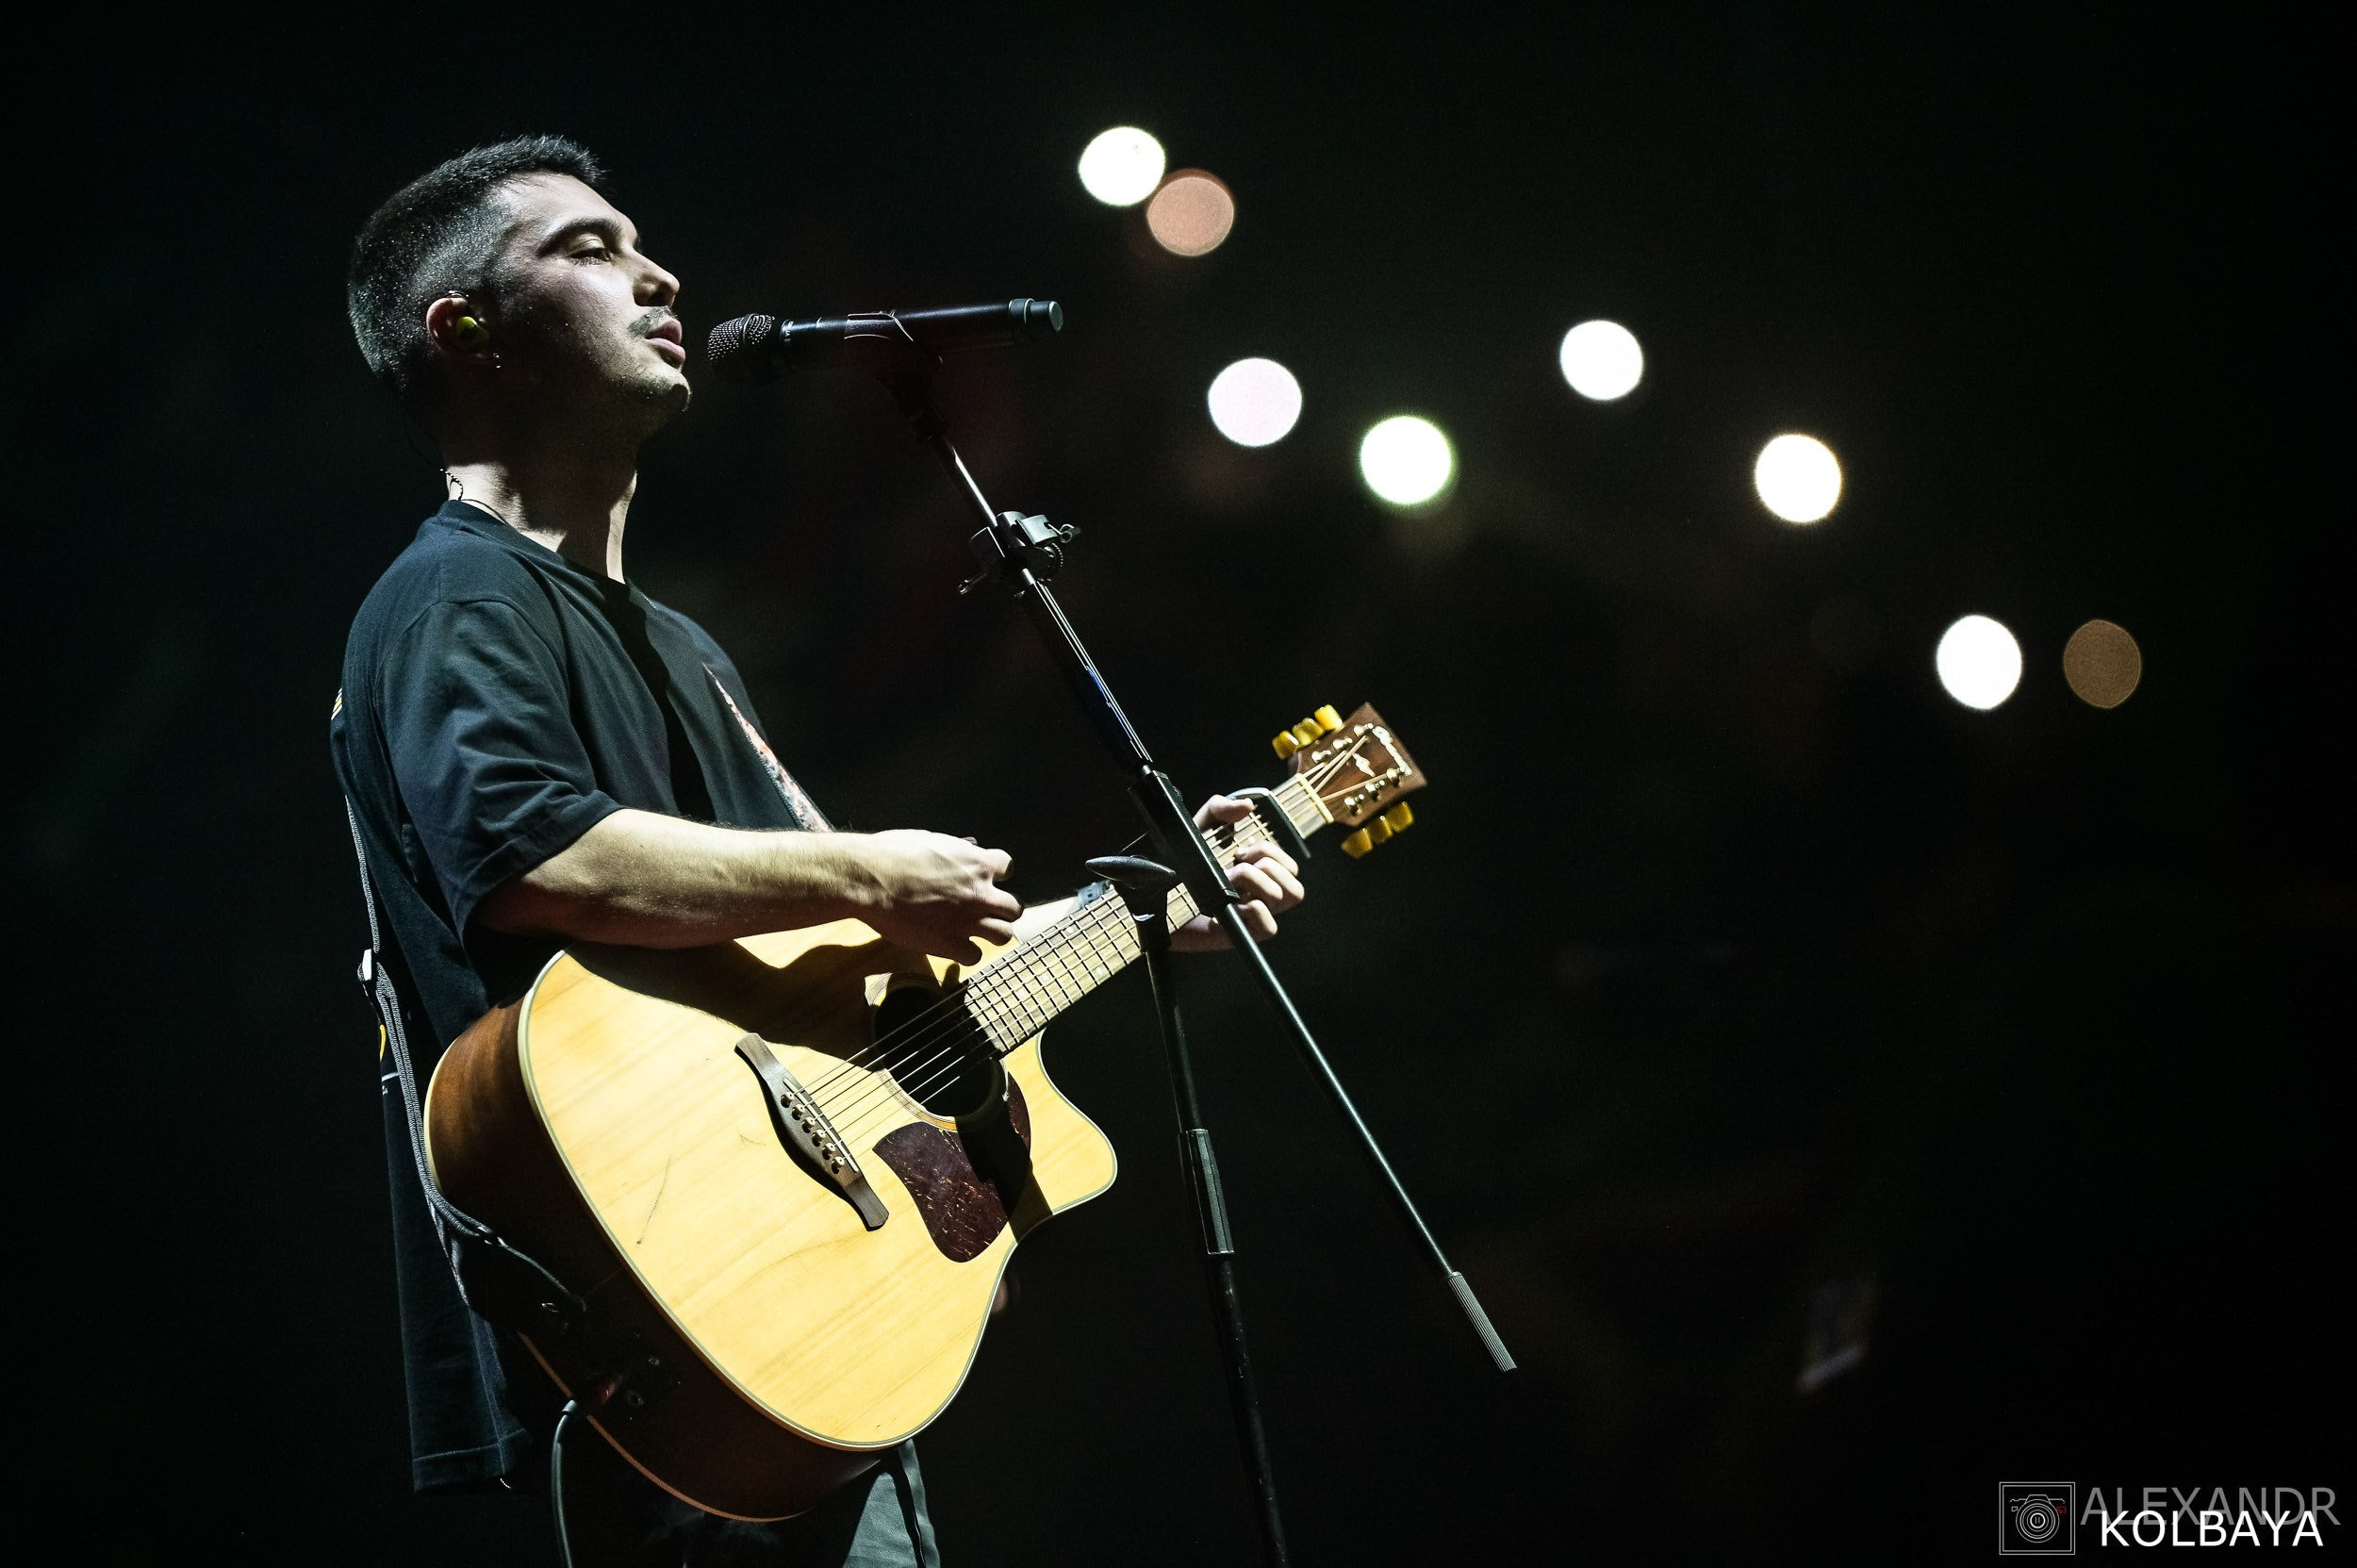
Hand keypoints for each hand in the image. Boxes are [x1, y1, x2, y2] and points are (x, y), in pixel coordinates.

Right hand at [855, 829, 1023, 963]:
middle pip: (1014, 908)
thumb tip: (962, 852)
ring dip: (992, 933)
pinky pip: (974, 956)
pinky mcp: (950, 944)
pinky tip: (953, 946)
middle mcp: (981, 893)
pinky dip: (966, 953)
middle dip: (1002, 909)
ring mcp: (968, 921)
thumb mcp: (932, 840)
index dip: (996, 874)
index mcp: (977, 863)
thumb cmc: (894, 853)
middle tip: (986, 911)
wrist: (871, 880)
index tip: (984, 878)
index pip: (1007, 867)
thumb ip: (954, 852)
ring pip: (1004, 936)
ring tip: (976, 931)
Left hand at [1170, 795, 1306, 951]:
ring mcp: (1251, 919)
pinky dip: (1254, 909)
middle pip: (1295, 884)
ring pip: (1285, 898)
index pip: (1290, 866)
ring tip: (1231, 880)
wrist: (1152, 896)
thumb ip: (1220, 809)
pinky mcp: (1239, 936)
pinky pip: (1269, 927)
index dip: (1270, 851)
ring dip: (1257, 881)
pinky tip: (1231, 903)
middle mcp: (1259, 899)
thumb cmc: (1178, 866)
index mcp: (1257, 878)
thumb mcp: (1199, 829)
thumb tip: (1247, 805)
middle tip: (1236, 863)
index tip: (1238, 850)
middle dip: (1267, 862)